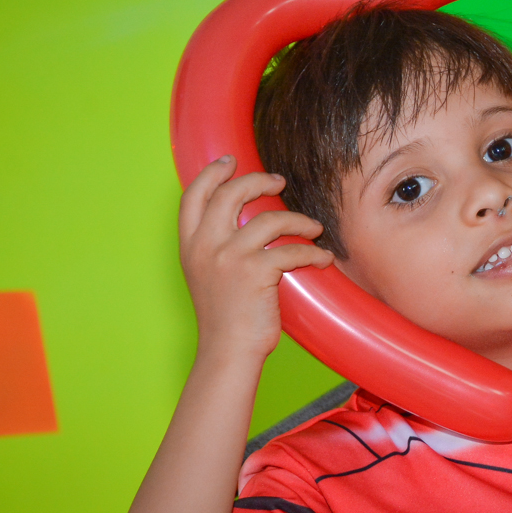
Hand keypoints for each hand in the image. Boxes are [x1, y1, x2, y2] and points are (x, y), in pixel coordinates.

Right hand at [179, 156, 333, 364]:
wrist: (227, 351)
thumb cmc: (224, 316)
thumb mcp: (206, 273)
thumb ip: (215, 244)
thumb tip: (241, 217)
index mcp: (190, 245)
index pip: (193, 195)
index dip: (212, 173)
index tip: (229, 161)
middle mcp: (205, 246)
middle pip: (231, 193)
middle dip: (259, 180)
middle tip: (279, 181)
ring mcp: (229, 257)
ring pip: (271, 218)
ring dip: (299, 221)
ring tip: (314, 228)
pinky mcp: (256, 272)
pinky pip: (292, 250)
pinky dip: (313, 253)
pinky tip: (322, 258)